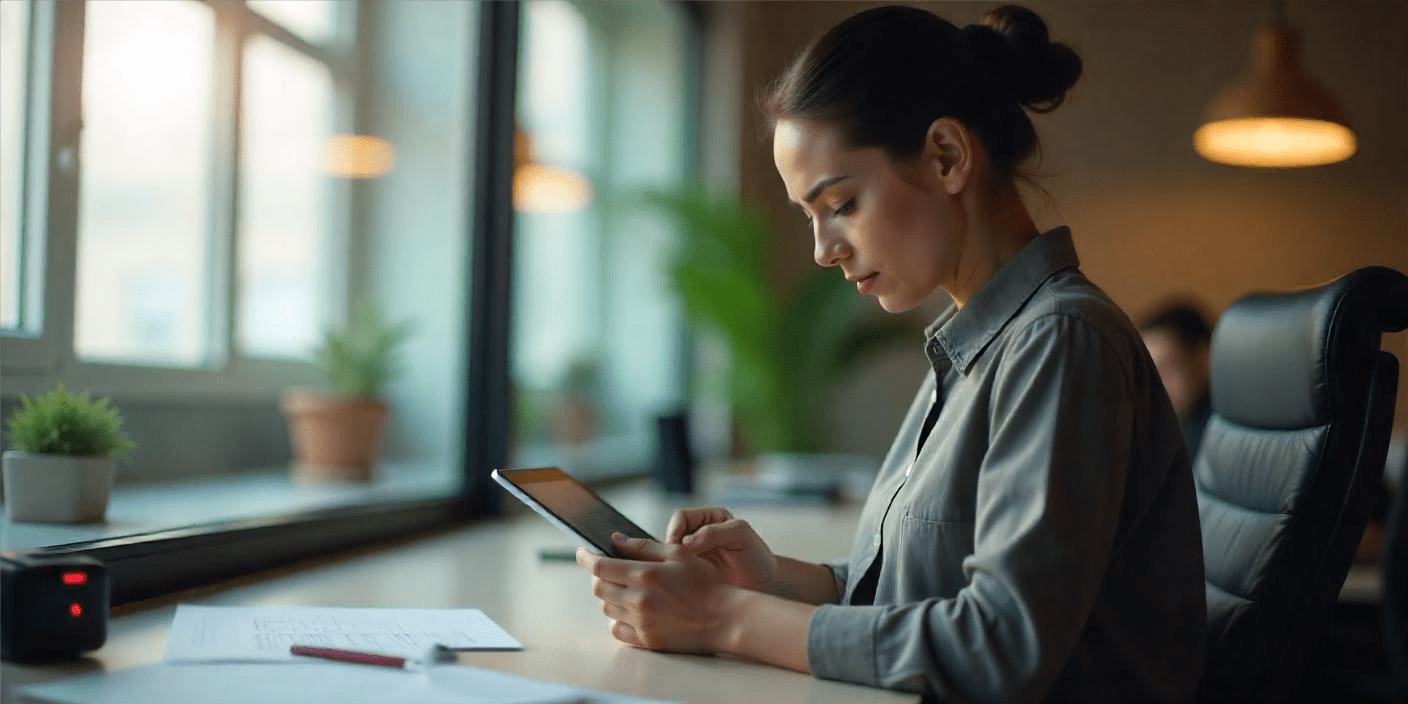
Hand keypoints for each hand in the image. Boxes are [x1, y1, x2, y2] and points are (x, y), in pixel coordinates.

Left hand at [577, 534, 742, 653]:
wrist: (726, 618)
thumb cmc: (706, 582)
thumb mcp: (678, 554)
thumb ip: (643, 546)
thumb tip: (615, 540)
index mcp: (644, 575)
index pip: (600, 566)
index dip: (586, 557)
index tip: (581, 552)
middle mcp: (638, 600)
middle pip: (598, 588)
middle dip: (598, 576)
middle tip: (608, 569)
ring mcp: (641, 623)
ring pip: (607, 608)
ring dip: (609, 596)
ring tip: (624, 588)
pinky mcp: (647, 640)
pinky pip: (617, 630)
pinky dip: (617, 619)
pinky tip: (630, 610)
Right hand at [665, 507, 778, 593]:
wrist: (764, 585)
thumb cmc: (756, 557)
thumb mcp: (740, 535)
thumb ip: (714, 532)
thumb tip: (686, 542)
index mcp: (710, 518)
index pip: (680, 517)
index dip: (676, 531)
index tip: (680, 548)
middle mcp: (698, 533)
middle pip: (671, 535)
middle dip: (670, 549)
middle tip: (677, 564)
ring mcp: (694, 554)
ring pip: (668, 553)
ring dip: (671, 563)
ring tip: (682, 575)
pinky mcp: (691, 573)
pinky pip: (674, 571)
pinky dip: (674, 576)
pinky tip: (684, 584)